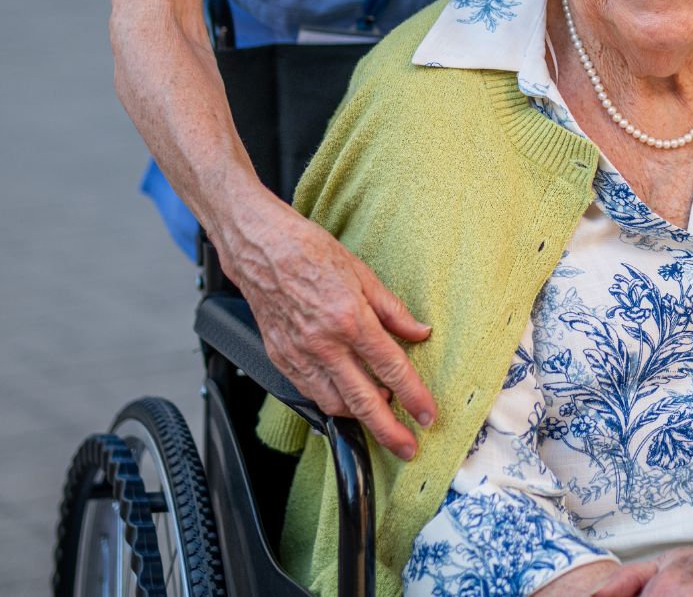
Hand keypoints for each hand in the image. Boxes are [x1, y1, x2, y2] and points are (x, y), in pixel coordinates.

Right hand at [223, 196, 436, 459]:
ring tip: (379, 415)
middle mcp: (324, 343)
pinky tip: (345, 398)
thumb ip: (393, 310)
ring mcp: (299, 354)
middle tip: (407, 446)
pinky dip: (331, 402)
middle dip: (388, 430)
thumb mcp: (363, 273)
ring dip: (359, 418)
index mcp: (350, 318)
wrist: (262, 248)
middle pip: (362, 401)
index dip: (414, 395)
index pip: (391, 367)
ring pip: (334, 404)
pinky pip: (310, 393)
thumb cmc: (310, 252)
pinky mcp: (281, 358)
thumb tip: (418, 332)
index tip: (428, 414)